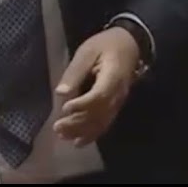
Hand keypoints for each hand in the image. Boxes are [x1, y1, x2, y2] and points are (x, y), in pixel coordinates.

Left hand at [52, 27, 140, 146]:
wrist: (129, 45)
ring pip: (101, 122)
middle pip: (99, 113)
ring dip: (82, 131)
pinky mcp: (115, 107)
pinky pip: (105, 124)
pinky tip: (78, 142)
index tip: (65, 108)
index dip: (83, 105)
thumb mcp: (88, 51)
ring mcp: (118, 102)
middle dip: (77, 123)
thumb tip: (61, 93)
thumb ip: (75, 72)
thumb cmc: (106, 45)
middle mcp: (118, 94)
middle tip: (57, 127)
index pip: (100, 96)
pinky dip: (92, 135)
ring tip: (63, 136)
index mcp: (113, 76)